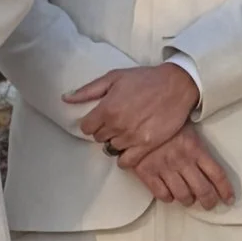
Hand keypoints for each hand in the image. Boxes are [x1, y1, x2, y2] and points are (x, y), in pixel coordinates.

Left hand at [65, 62, 200, 158]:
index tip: (102, 118)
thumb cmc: (144, 79)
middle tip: (119, 121)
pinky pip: (126, 162)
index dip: (93, 123)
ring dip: (117, 141)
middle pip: (99, 138)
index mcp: (107, 108)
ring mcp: (132, 137)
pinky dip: (125, 158)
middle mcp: (117, 125)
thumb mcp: (114, 78)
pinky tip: (130, 148)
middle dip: (105, 130)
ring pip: (112, 148)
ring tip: (128, 130)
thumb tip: (65, 98)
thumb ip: (88, 90)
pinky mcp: (146, 145)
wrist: (177, 85)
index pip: (86, 128)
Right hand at [129, 128, 236, 208]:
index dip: (225, 190)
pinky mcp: (147, 173)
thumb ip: (199, 147)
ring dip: (188, 201)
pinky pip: (162, 194)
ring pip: (183, 195)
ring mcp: (164, 169)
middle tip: (209, 204)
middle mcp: (182, 161)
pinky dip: (168, 198)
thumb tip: (210, 165)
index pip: (217, 174)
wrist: (135, 120)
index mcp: (195, 149)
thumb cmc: (164, 123)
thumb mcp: (187, 129)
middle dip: (209, 201)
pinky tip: (169, 195)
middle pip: (203, 190)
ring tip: (188, 200)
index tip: (228, 199)